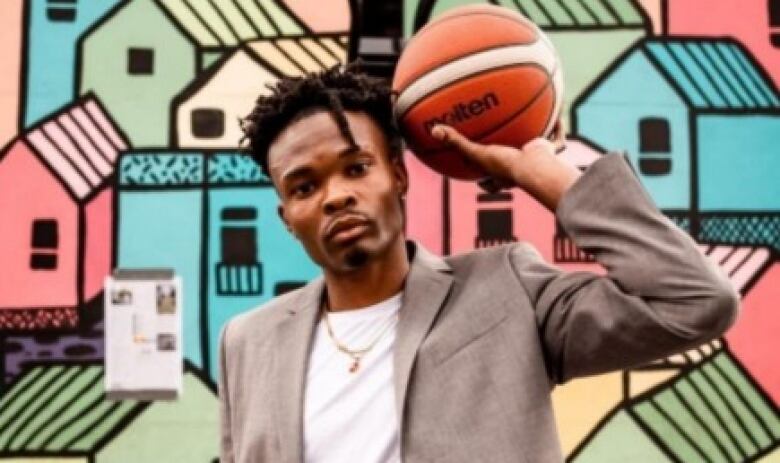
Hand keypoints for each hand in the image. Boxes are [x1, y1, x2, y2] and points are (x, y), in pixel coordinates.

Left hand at [430, 123, 580, 209]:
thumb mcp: (476, 152)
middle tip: (503, 152)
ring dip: (536, 142)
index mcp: (501, 177)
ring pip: (536, 153)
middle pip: (512, 171)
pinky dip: (557, 127)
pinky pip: (556, 139)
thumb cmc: (505, 165)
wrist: (535, 167)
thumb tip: (434, 131)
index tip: (477, 177)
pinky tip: (556, 113)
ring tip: (533, 128)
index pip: (489, 183)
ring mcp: (536, 163)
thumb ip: (456, 141)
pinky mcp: (550, 152)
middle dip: (509, 162)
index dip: (483, 181)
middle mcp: (519, 172)